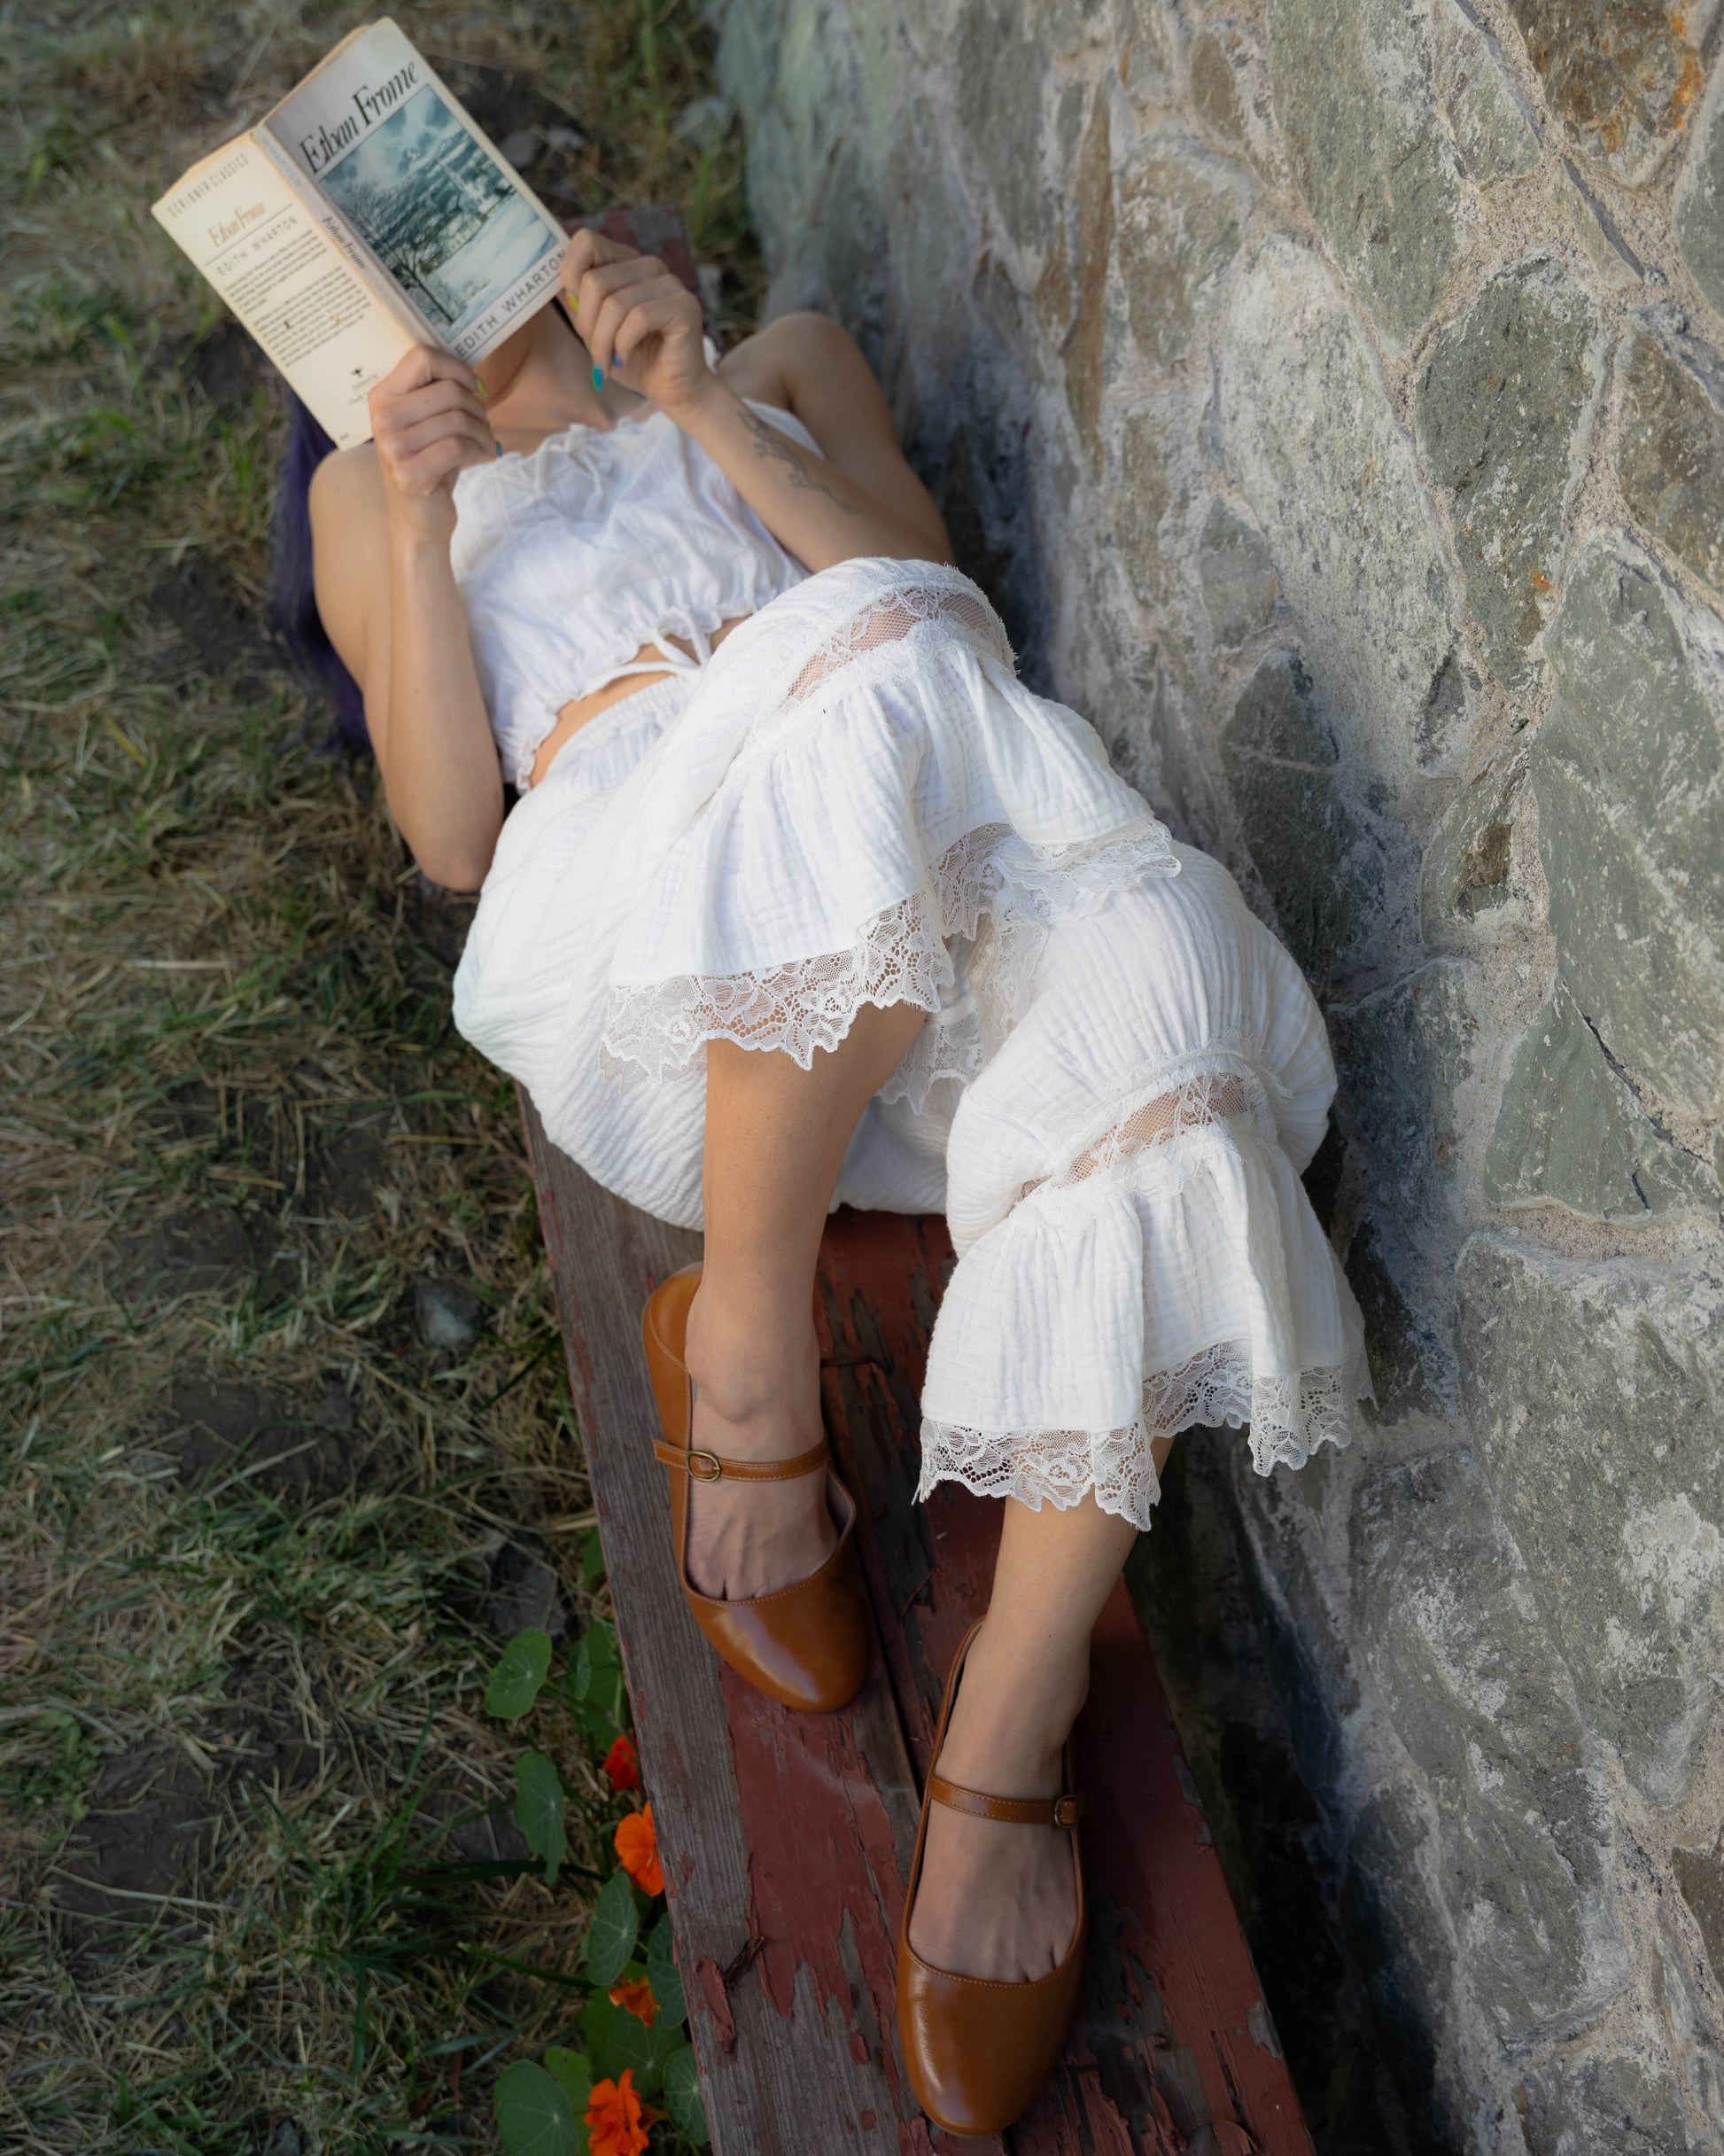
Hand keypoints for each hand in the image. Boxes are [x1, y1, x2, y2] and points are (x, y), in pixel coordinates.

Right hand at [368, 346, 495, 545]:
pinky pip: (458, 447)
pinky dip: (481, 450)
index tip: (474, 388)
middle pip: (448, 391)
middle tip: (484, 425)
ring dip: (484, 432)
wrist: (418, 519)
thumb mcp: (427, 422)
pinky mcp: (409, 474)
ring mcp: (393, 447)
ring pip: (457, 420)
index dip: (457, 368)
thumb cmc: (429, 463)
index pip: (423, 357)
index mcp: (383, 396)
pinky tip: (485, 456)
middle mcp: (383, 418)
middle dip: (478, 407)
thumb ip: (438, 393)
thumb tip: (475, 374)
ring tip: (487, 443)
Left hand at [561, 228, 711, 417]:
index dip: (570, 274)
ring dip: (603, 342)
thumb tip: (549, 278)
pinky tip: (625, 359)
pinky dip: (623, 345)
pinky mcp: (684, 306)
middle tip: (595, 353)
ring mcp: (670, 283)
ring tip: (607, 364)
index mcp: (627, 263)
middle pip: (595, 281)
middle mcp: (649, 265)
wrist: (672, 391)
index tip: (576, 312)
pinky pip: (638, 318)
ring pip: (615, 303)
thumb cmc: (634, 360)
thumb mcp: (594, 328)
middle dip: (587, 325)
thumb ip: (575, 301)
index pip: (586, 241)